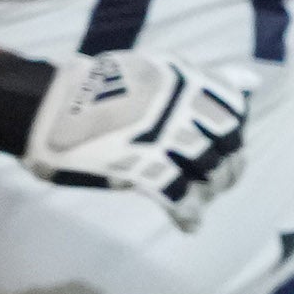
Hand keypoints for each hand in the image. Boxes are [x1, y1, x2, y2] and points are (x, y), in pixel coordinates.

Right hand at [0, 50, 254, 226]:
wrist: (49, 106)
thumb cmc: (94, 88)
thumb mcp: (153, 70)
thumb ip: (194, 83)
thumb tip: (243, 85)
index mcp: (185, 79)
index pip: (234, 112)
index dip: (234, 136)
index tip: (225, 148)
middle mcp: (181, 107)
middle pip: (226, 146)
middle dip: (226, 169)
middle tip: (216, 182)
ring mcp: (162, 139)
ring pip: (208, 172)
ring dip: (208, 191)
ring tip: (199, 200)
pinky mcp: (142, 168)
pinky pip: (179, 196)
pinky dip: (187, 213)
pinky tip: (187, 223)